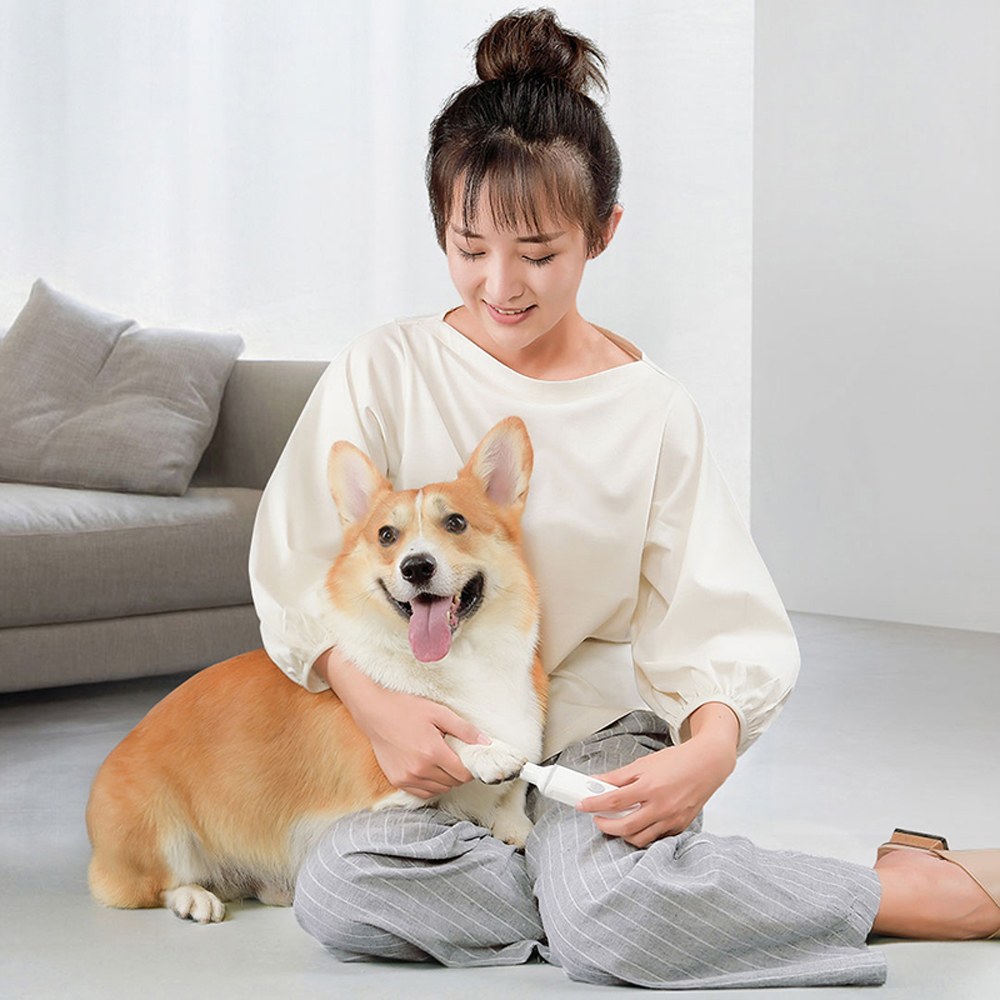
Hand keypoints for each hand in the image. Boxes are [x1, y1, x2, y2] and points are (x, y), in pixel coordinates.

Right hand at [316, 646, 488, 798]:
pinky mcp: (397, 780)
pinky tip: (429, 769)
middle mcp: (420, 769)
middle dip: (459, 772)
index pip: (463, 774)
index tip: (469, 758)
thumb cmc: (406, 708)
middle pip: (452, 783)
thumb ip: (464, 729)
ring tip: (441, 761)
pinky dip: (430, 785)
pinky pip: (422, 792)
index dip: (470, 768)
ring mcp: (407, 777)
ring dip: (445, 780)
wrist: (374, 711)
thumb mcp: (439, 712)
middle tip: (456, 756)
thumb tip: (486, 743)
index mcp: (433, 752)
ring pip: (438, 790)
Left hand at [576, 703, 738, 847]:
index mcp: (650, 787)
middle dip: (605, 826)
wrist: (707, 764)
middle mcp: (662, 806)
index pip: (614, 801)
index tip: (582, 804)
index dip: (594, 804)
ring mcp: (672, 819)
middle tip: (597, 818)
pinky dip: (644, 833)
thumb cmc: (677, 761)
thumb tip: (596, 782)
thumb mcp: (643, 764)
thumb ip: (618, 776)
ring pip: (640, 838)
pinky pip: (657, 837)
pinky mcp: (680, 826)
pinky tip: (638, 823)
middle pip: (625, 827)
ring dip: (623, 833)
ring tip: (616, 822)